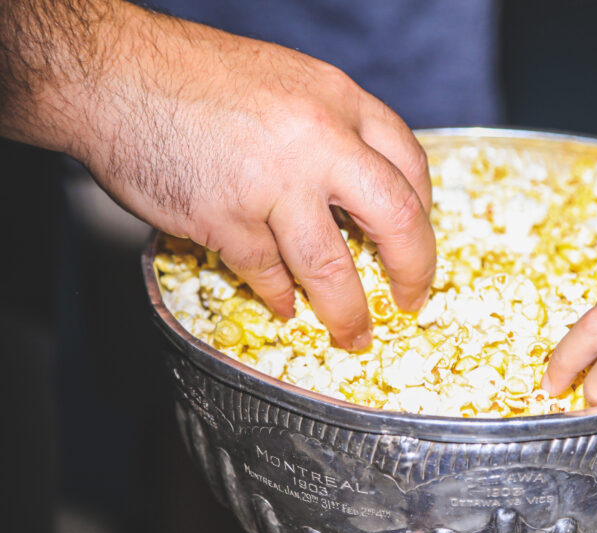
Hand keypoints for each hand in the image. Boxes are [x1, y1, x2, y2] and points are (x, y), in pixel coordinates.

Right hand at [74, 3, 434, 348]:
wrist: (112, 74)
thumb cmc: (194, 77)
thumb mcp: (289, 84)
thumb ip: (332, 132)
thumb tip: (361, 196)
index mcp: (339, 99)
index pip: (410, 165)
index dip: (423, 216)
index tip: (417, 245)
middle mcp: (318, 139)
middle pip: (396, 220)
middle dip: (413, 272)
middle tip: (411, 301)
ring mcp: (273, 182)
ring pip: (332, 267)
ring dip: (348, 311)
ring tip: (353, 333)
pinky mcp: (226, 217)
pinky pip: (268, 274)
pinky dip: (280, 297)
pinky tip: (285, 306)